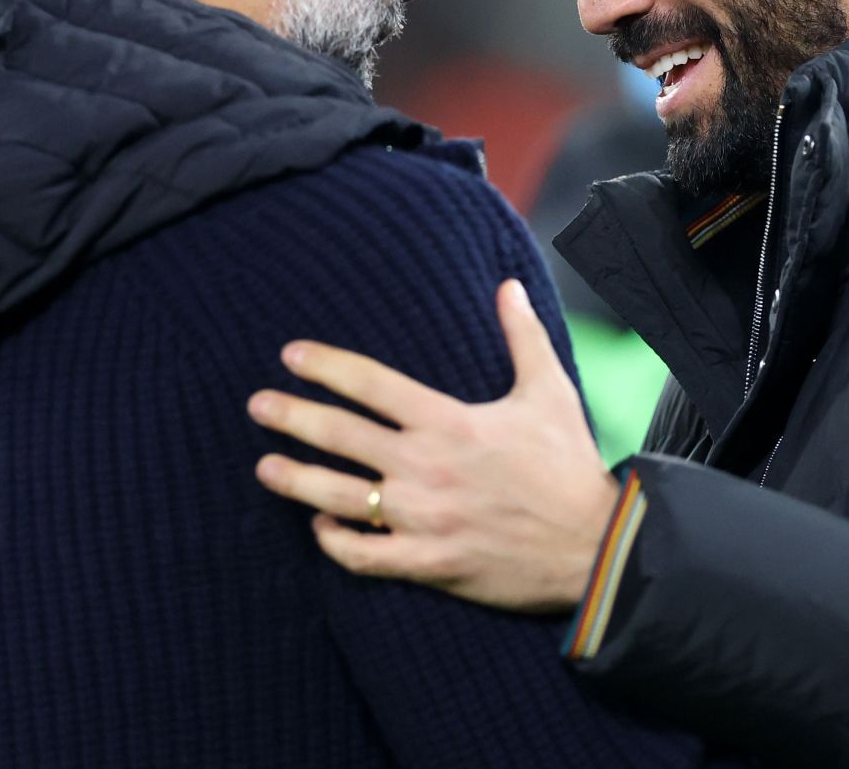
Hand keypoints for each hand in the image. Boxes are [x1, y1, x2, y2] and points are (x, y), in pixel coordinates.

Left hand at [248, 280, 622, 613]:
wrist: (592, 546)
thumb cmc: (569, 466)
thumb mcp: (548, 392)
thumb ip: (521, 336)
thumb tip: (507, 285)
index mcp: (449, 421)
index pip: (371, 384)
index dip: (325, 366)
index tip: (290, 355)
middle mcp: (426, 467)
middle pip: (340, 436)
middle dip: (292, 417)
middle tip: (256, 405)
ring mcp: (422, 518)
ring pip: (338, 497)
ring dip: (295, 481)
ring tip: (265, 468)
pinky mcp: (427, 562)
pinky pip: (364, 554)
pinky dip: (335, 541)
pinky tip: (319, 526)